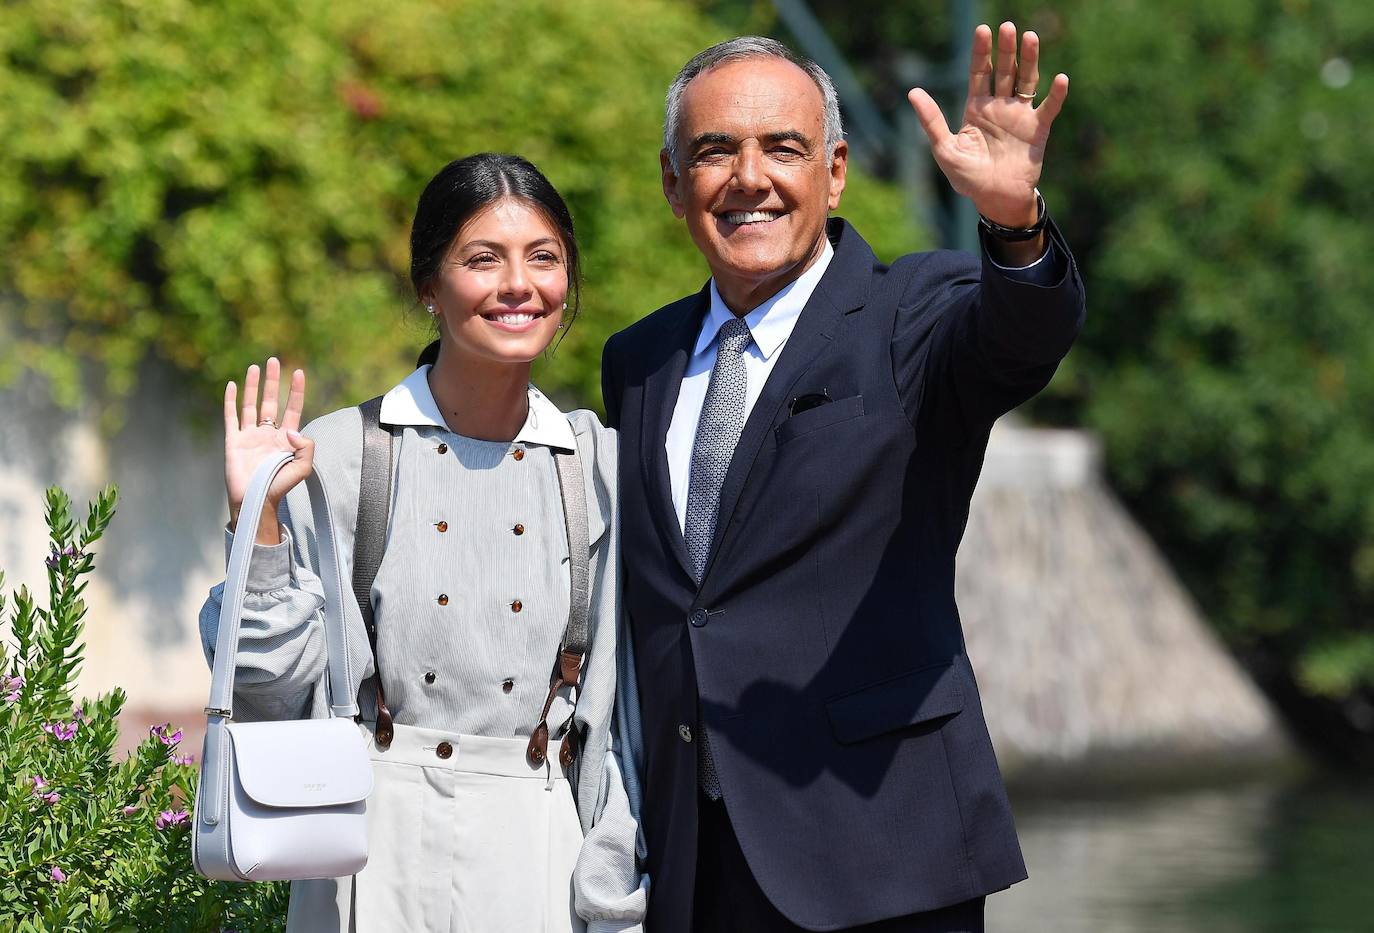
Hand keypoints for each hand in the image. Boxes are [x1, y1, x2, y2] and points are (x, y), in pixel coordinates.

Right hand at [223, 358, 312, 543]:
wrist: (255, 500)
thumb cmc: (280, 486)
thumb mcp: (303, 467)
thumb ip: (306, 447)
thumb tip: (292, 429)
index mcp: (285, 438)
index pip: (292, 408)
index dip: (296, 390)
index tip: (299, 372)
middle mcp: (267, 433)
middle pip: (271, 400)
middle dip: (273, 381)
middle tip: (274, 360)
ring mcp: (250, 435)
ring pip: (251, 404)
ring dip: (253, 385)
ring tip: (255, 366)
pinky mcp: (233, 440)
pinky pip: (231, 416)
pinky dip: (231, 400)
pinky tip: (233, 385)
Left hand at [907, 22, 1068, 227]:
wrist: (995, 199)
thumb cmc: (967, 177)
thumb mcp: (945, 149)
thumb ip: (931, 120)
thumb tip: (912, 92)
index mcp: (977, 108)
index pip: (980, 73)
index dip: (981, 52)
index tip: (982, 30)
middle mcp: (1000, 106)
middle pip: (1005, 71)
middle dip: (1006, 50)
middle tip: (1007, 27)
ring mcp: (1020, 115)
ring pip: (1027, 81)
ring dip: (1030, 60)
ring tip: (1030, 37)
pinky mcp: (1038, 129)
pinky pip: (1049, 108)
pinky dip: (1056, 94)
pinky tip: (1060, 79)